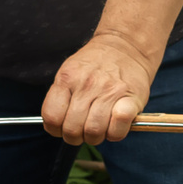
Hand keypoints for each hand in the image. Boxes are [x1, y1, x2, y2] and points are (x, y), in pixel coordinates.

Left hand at [42, 31, 159, 144]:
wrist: (127, 46)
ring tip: (100, 129)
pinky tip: (115, 126)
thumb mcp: (71, 71)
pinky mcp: (131, 100)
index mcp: (67, 79)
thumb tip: (55, 125)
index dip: (55, 130)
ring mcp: (109, 92)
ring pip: (94, 131)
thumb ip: (61, 95)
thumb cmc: (98, 63)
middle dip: (76, 137)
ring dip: (96, 138)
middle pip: (72, 129)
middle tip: (83, 132)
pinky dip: (115, 134)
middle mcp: (86, 85)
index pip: (51, 117)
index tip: (63, 129)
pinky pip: (117, 128)